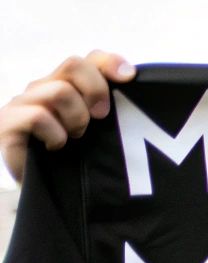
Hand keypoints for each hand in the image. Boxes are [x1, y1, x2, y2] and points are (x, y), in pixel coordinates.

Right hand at [1, 51, 135, 183]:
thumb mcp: (101, 134)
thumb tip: (130, 77)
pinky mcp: (8, 122)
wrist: (48, 193)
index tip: (129, 78)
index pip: (89, 59)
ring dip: (77, 118)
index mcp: (66, 86)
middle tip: (101, 118)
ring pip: (60, 91)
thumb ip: (110, 106)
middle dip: (96, 90)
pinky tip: (57, 147)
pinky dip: (56, 134)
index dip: (110, 63)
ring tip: (75, 138)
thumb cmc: (76, 163)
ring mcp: (23, 103)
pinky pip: (38, 116)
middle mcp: (43, 88)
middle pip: (73, 64)